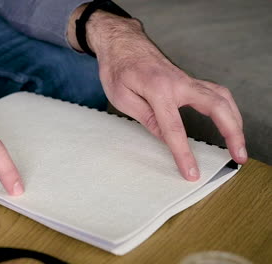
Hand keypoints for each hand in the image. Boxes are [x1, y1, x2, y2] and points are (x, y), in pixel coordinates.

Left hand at [68, 8, 246, 180]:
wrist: (121, 43)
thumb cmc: (117, 68)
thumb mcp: (122, 97)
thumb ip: (146, 118)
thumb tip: (167, 138)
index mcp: (158, 89)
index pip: (174, 128)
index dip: (184, 154)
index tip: (192, 173)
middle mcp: (179, 82)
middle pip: (216, 107)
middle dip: (232, 133)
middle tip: (239, 156)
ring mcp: (186, 79)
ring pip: (222, 97)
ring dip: (235, 120)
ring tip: (239, 144)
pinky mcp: (188, 80)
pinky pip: (215, 92)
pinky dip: (227, 108)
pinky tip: (229, 121)